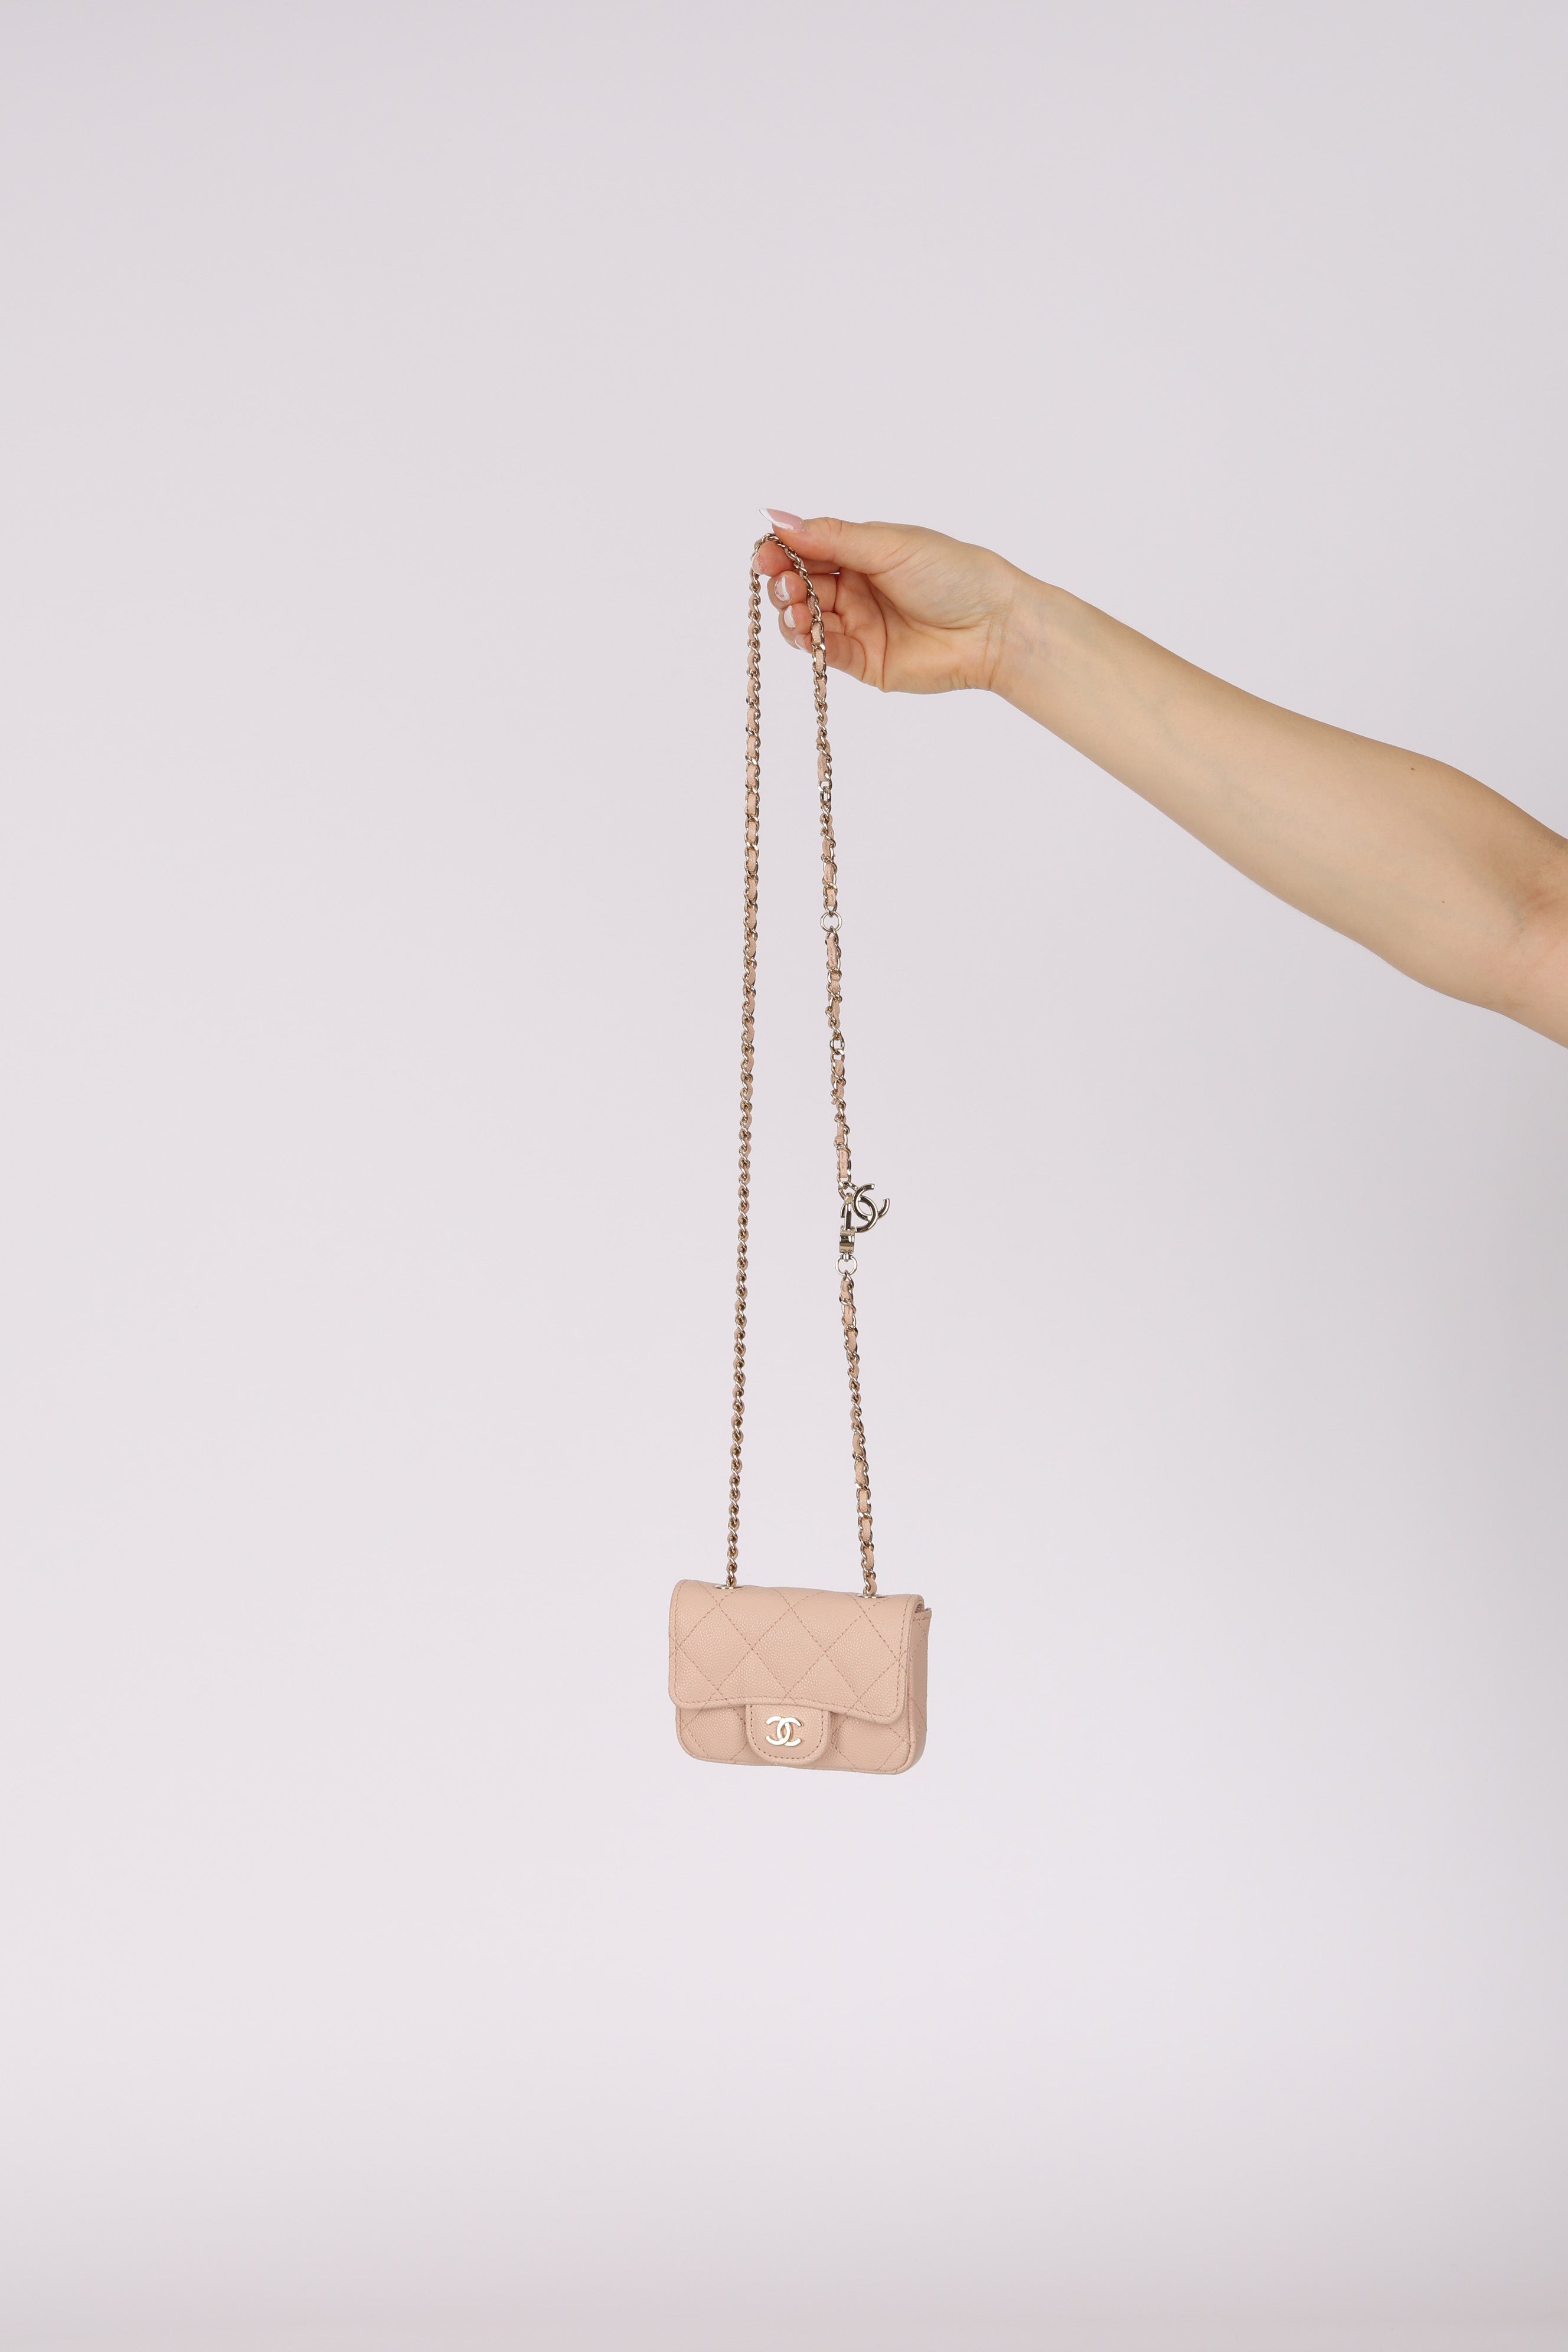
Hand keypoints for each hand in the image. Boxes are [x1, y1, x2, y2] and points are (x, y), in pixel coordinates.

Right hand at [754, 513, 1022, 695]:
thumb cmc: (952, 573)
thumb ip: (831, 537)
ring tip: (796, 609)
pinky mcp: (865, 662)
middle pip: (800, 587)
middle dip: (783, 583)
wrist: (993, 625)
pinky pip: (825, 653)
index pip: (808, 550)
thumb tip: (776, 517)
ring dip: (791, 614)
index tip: (765, 553)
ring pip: (806, 622)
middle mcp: (855, 589)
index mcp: (862, 554)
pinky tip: (805, 631)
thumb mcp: (888, 544)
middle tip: (785, 582)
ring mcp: (858, 627)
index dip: (782, 551)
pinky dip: (809, 643)